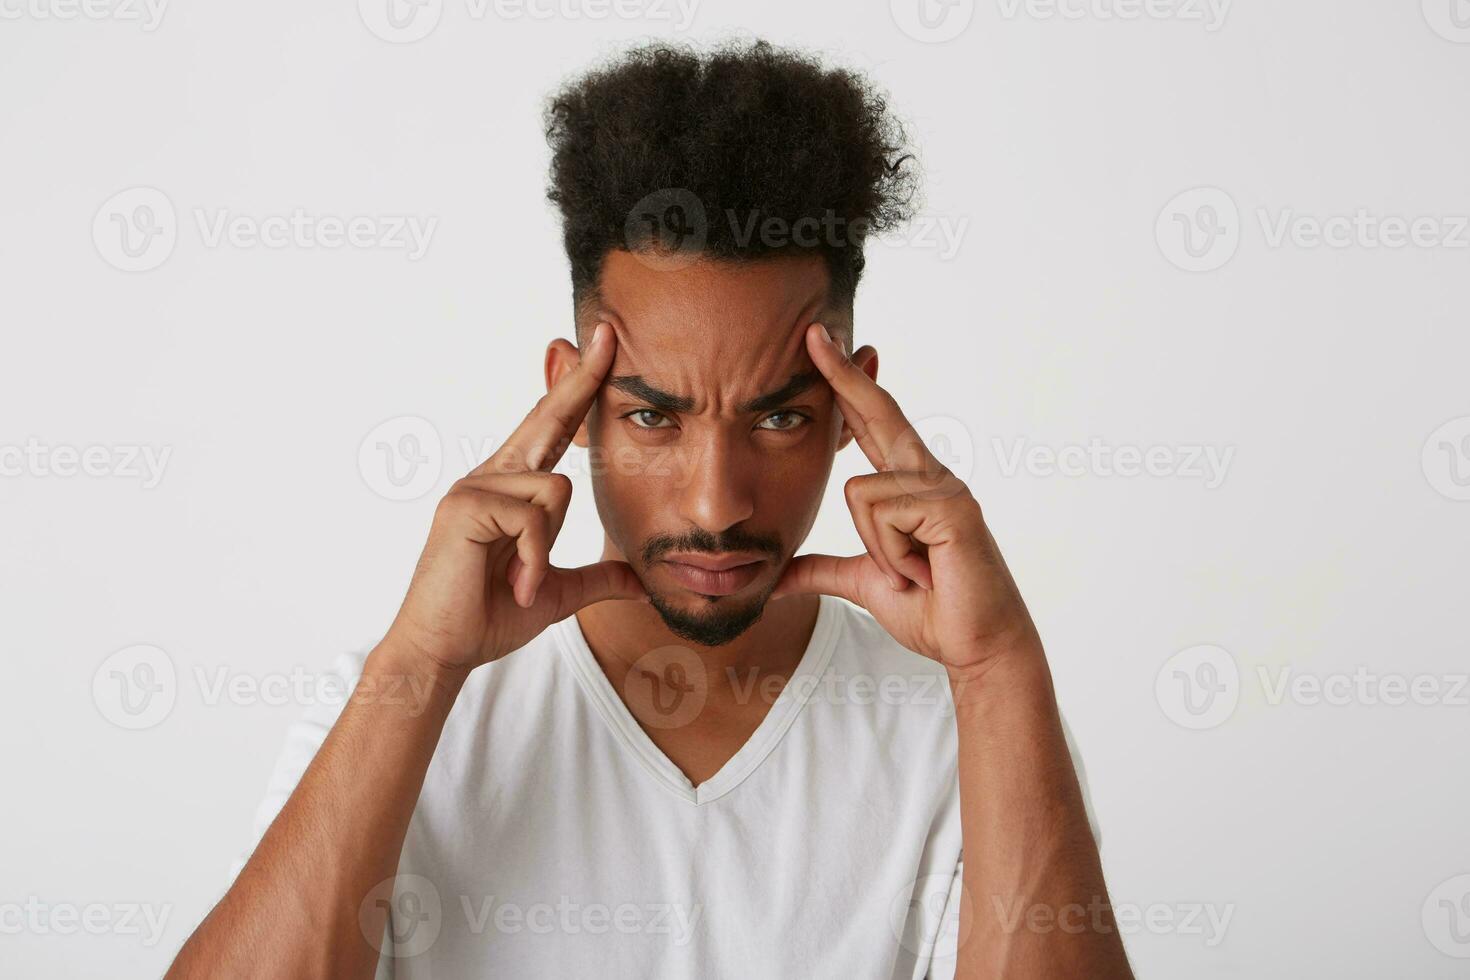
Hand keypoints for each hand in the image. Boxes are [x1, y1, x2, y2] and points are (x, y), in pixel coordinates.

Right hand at [384, 322, 646, 672]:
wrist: (444, 651)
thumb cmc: (488, 617)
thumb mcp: (556, 593)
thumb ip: (596, 579)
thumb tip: (639, 581)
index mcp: (510, 489)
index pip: (551, 429)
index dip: (577, 389)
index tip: (603, 348)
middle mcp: (489, 476)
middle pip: (547, 419)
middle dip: (581, 378)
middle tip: (608, 331)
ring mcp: (474, 486)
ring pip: (554, 490)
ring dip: (547, 548)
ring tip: (522, 580)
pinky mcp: (465, 506)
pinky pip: (531, 518)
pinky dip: (533, 557)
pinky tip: (515, 582)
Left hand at [770, 323, 1041, 675]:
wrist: (976, 647)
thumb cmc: (932, 610)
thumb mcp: (865, 583)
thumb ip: (823, 571)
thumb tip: (778, 578)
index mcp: (909, 485)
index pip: (871, 424)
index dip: (846, 386)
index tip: (820, 347)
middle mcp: (929, 475)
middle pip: (878, 413)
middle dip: (843, 373)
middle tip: (811, 330)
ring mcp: (944, 489)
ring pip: (860, 493)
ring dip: (877, 550)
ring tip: (911, 573)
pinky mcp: (952, 508)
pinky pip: (885, 514)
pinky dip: (893, 555)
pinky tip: (922, 572)